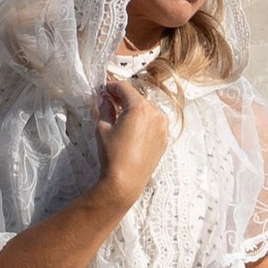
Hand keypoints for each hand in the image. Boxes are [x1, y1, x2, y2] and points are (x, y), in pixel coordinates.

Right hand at [94, 76, 174, 213]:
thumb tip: (104, 98)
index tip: (104, 89)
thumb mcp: (103, 128)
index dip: (112, 86)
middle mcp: (155, 114)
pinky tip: (132, 129)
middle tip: (109, 101)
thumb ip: (105, 108)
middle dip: (123, 98)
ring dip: (135, 109)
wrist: (125, 182)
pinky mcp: (164, 139)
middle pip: (137, 98)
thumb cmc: (112, 155)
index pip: (125, 88)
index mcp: (139, 108)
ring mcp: (162, 127)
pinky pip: (154, 123)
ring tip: (121, 116)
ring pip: (147, 110)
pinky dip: (144, 121)